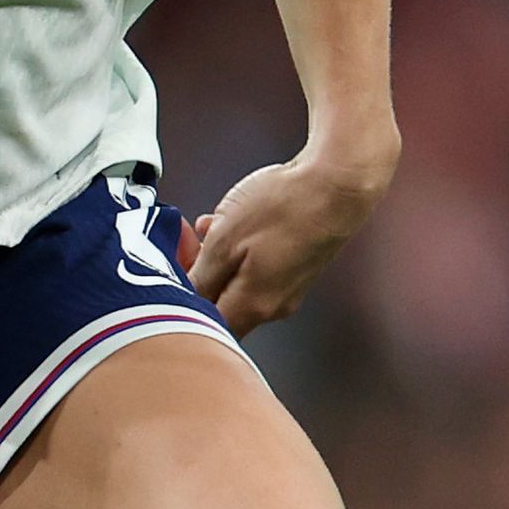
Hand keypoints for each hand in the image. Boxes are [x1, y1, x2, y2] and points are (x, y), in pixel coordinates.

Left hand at [182, 142, 392, 331]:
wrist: (341, 182)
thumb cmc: (286, 207)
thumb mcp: (225, 239)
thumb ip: (200, 276)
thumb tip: (181, 296)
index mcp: (252, 307)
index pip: (201, 327)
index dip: (176, 301)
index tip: (166, 271)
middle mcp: (274, 307)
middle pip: (220, 306)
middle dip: (196, 276)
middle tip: (185, 244)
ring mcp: (289, 288)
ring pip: (238, 284)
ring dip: (217, 260)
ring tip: (211, 226)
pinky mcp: (298, 267)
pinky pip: (258, 269)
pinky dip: (240, 250)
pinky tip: (235, 221)